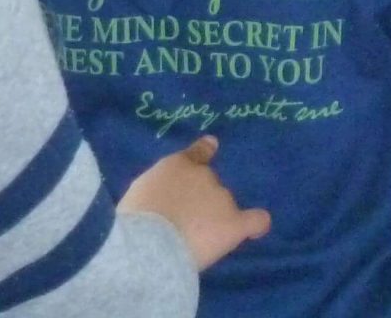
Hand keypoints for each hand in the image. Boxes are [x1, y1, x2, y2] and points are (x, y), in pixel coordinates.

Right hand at [118, 136, 271, 268]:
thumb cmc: (135, 220)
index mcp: (176, 166)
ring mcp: (221, 199)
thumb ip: (156, 190)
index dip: (201, 156)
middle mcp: (203, 175)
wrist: (150, 241)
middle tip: (182, 225)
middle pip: (208, 185)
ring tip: (195, 241)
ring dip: (214, 218)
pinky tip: (255, 230)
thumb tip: (164, 199)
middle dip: (199, 201)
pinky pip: (256, 221)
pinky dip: (256, 224)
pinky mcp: (233, 224)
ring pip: (223, 206)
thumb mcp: (137, 195)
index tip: (209, 149)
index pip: (195, 155)